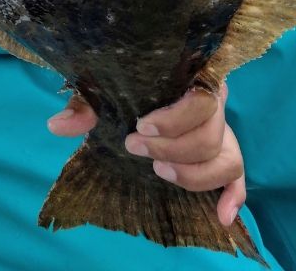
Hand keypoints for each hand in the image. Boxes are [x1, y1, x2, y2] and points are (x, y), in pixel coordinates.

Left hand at [48, 83, 244, 227]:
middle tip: (135, 148)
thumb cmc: (128, 87)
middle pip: (210, 133)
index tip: (139, 128)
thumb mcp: (105, 92)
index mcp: (191, 78)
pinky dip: (233, 196)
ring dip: (193, 173)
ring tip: (159, 173)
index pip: (200, 98)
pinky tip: (220, 216)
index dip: (173, 119)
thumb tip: (57, 126)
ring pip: (224, 157)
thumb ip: (86, 105)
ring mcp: (221, 132)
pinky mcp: (222, 158)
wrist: (139, 86)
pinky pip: (238, 178)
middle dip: (170, 148)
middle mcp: (213, 103)